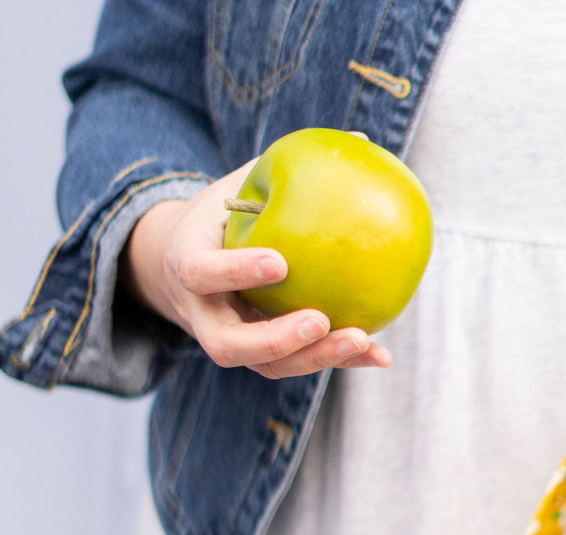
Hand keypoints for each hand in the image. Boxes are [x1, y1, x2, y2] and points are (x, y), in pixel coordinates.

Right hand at [121, 161, 390, 377]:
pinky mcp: (262, 358)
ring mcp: (232, 342)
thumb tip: (361, 136)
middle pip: (229, 344)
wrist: (189, 268)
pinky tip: (379, 353)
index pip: (203, 273)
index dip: (237, 271)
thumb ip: (281, 168)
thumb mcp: (237, 188)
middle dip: (275, 338)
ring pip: (267, 366)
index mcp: (187, 266)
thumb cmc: (222, 218)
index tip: (279, 263)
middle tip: (319, 321)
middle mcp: (203, 315)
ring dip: (316, 358)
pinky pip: (298, 365)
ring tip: (362, 341)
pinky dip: (339, 361)